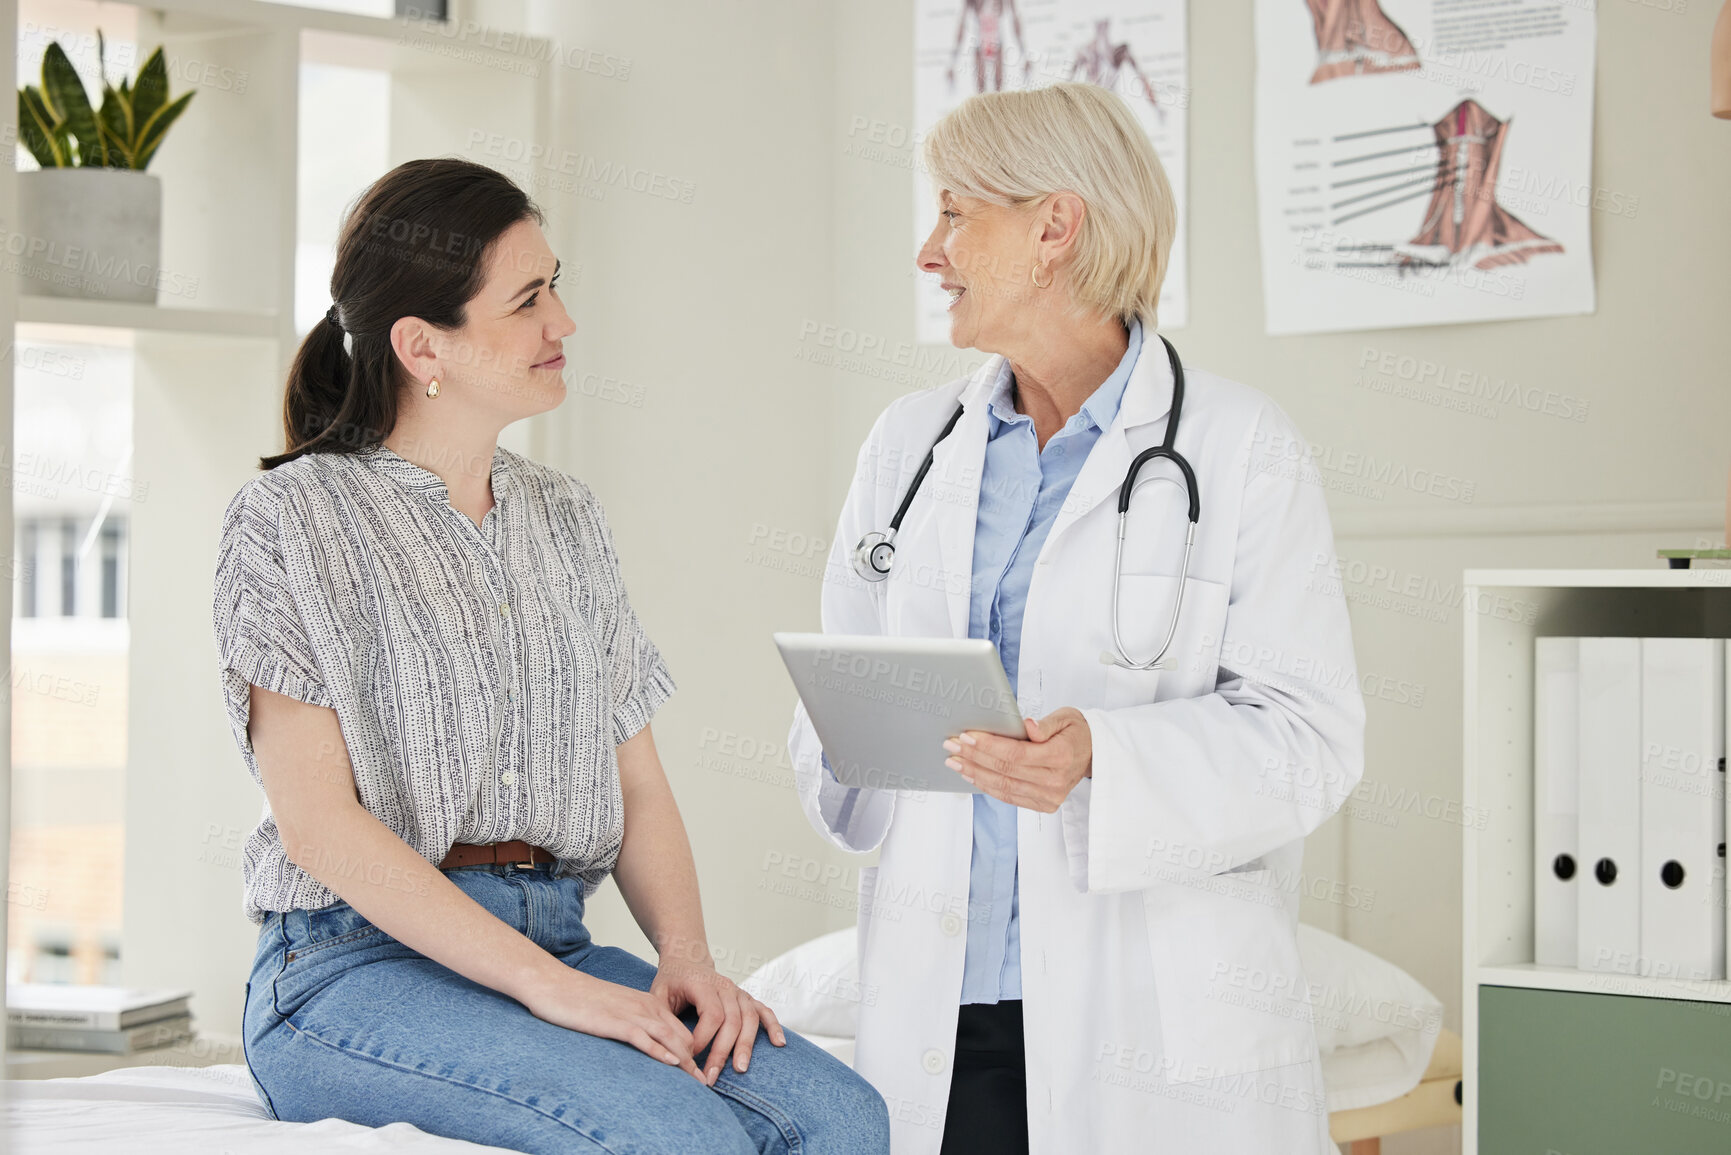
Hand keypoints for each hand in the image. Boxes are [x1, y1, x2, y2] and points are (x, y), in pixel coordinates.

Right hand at [520, 968, 701, 1080]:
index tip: (700, 1073)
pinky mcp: (614, 1021)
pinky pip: (643, 1037)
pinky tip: (671, 1063)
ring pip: (668, 1037)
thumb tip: (645, 1044)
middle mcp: (644, 1007)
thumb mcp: (616, 1010)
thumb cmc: (582, 1000)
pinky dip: (659, 1051)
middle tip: (704, 1084)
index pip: (680, 1030)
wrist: (554, 984)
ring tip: (696, 1081)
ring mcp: (630, 1013)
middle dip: (695, 1061)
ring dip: (685, 1061)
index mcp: (647, 1003)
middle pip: (681, 1036)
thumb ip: (633, 1024)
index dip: (693, 1053)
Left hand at [652, 958, 786, 1084]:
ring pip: (749, 1018)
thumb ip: (662, 1019)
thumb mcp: (657, 995)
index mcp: (703, 984)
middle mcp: (725, 986)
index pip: (711, 1014)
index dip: (703, 1038)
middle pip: (732, 1020)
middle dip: (722, 1051)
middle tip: (711, 1077)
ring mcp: (738, 992)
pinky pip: (764, 1011)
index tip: (690, 1058)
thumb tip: (667, 1049)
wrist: (687, 960)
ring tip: (740, 1069)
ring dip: (746, 1045)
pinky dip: (773, 1026)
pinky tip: (779, 1044)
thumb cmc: (672, 981)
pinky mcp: (746, 999)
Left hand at [943, 707, 1092, 812]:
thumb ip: (1045, 723)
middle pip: (1004, 770)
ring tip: (955, 761)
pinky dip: (987, 786)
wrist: (1094, 755)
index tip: (966, 736)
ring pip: (1003, 787)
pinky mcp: (1044, 804)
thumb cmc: (1077, 733)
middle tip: (951, 746)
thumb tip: (1027, 725)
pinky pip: (1009, 797)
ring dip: (975, 773)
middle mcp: (1054, 781)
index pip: (1015, 754)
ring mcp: (1049, 797)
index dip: (987, 746)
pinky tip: (972, 775)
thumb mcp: (1066, 718)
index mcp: (1060, 757)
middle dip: (973, 757)